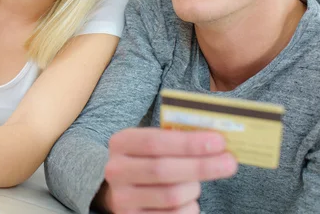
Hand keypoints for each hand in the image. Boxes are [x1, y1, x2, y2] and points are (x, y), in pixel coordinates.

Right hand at [102, 128, 237, 213]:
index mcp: (121, 143)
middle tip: (230, 163)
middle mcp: (116, 171)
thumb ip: (177, 138)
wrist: (125, 190)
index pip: (154, 142)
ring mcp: (122, 199)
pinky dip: (190, 207)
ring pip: (172, 196)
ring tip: (195, 183)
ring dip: (193, 189)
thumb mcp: (153, 144)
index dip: (188, 143)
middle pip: (163, 170)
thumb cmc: (149, 161)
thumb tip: (215, 140)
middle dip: (201, 166)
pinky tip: (188, 199)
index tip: (219, 142)